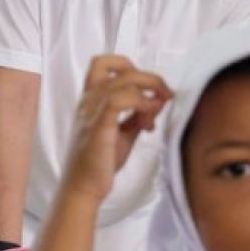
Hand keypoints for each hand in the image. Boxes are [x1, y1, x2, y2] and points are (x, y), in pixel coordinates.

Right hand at [66, 55, 171, 201]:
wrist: (83, 187)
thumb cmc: (99, 162)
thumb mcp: (124, 132)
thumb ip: (139, 115)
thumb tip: (158, 100)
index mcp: (91, 99)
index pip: (104, 63)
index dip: (130, 65)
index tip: (147, 85)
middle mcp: (88, 101)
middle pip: (122, 69)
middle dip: (151, 78)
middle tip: (166, 94)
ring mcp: (91, 112)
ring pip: (124, 80)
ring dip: (150, 89)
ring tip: (159, 107)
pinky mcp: (98, 127)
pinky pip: (119, 100)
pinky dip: (141, 103)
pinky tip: (149, 118)